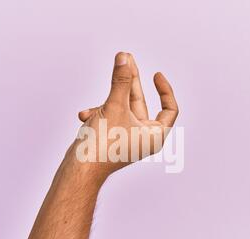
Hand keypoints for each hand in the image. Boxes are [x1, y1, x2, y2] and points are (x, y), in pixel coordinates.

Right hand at [71, 52, 178, 176]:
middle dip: (131, 82)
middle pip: (141, 103)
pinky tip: (84, 114)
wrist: (80, 168)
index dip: (165, 90)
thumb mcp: (115, 106)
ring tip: (110, 74)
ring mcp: (126, 139)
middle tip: (126, 60)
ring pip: (122, 108)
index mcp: (154, 136)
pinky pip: (109, 118)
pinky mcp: (111, 139)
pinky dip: (99, 112)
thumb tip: (124, 58)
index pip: (170, 110)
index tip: (156, 74)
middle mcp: (143, 138)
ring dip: (112, 94)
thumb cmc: (102, 144)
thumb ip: (121, 80)